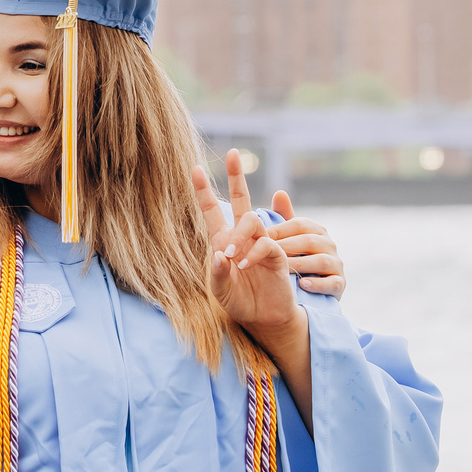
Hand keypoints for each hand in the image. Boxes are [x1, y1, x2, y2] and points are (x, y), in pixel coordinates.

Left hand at [195, 150, 300, 339]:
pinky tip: (243, 266)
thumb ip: (216, 274)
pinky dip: (252, 253)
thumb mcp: (220, 290)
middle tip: (234, 153)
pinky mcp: (276, 255)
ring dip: (239, 236)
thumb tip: (219, 254)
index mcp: (224, 241)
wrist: (264, 317)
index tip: (195, 169)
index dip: (204, 191)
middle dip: (236, 176)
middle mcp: (243, 237)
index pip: (212, 211)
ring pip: (251, 221)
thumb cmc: (240, 302)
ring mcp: (261, 243)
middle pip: (242, 200)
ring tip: (230, 256)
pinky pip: (265, 244)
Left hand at [267, 188, 344, 299]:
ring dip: (301, 264)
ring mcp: (336, 264)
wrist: (305, 294)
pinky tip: (302, 284)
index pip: (298, 224)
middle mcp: (329, 244)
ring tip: (283, 269)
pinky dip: (318, 284)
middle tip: (265, 254)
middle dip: (287, 247)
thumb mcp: (289, 238)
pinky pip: (332, 283)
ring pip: (321, 261)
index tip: (259, 237)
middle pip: (309, 241)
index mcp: (315, 230)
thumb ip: (283, 217)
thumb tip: (279, 192)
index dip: (278, 230)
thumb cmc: (295, 259)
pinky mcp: (339, 284)